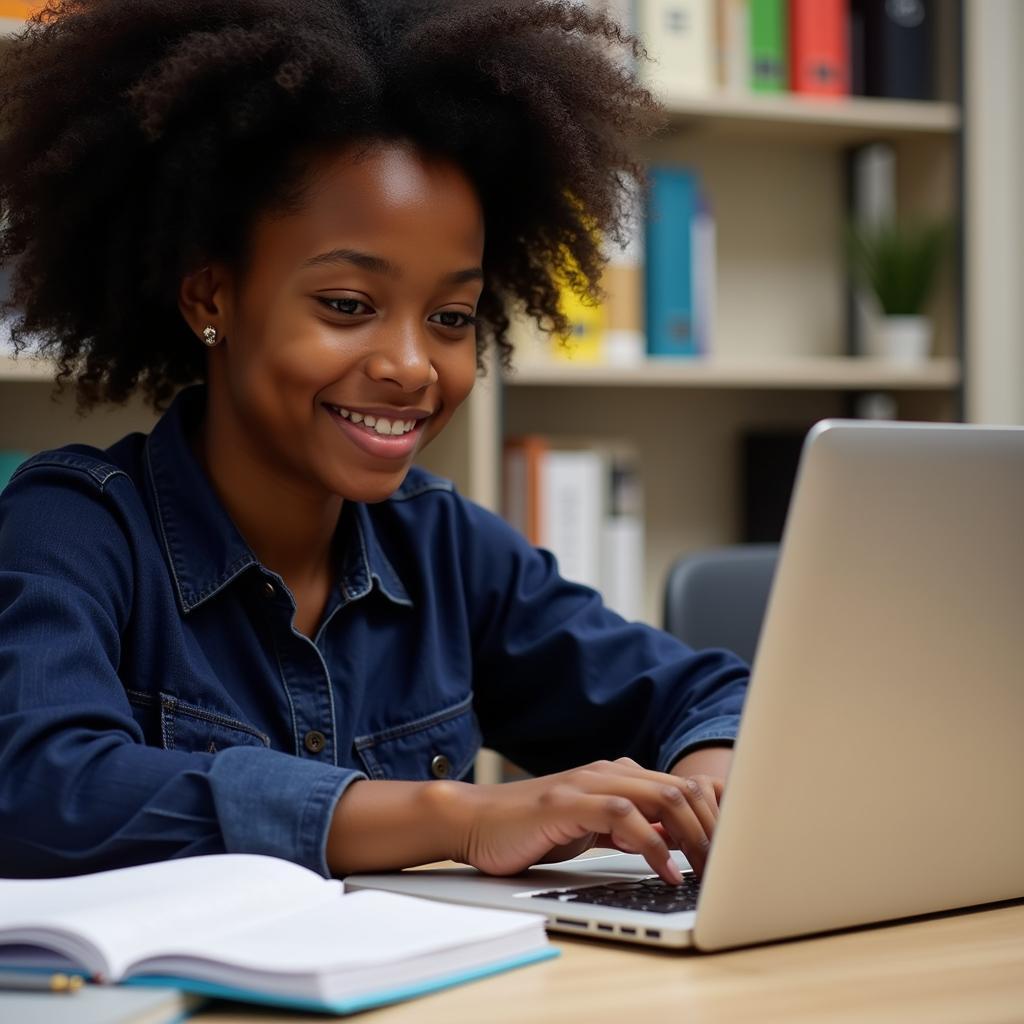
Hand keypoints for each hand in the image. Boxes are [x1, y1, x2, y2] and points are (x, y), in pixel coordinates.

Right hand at [456, 757, 723, 883]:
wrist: (475, 821)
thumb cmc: (530, 829)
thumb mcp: (591, 829)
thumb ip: (629, 829)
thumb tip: (675, 843)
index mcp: (617, 776)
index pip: (683, 786)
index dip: (715, 817)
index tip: (731, 853)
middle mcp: (608, 772)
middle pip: (682, 789)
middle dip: (714, 829)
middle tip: (726, 869)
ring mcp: (588, 783)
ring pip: (661, 797)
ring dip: (692, 836)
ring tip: (704, 870)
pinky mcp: (568, 802)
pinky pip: (623, 815)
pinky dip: (651, 844)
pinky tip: (663, 869)